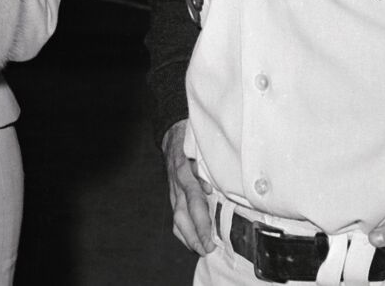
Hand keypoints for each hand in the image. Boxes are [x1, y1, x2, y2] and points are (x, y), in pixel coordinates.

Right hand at [163, 120, 215, 254]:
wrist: (173, 134)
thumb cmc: (192, 140)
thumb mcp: (201, 147)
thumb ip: (206, 166)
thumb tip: (211, 189)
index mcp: (184, 172)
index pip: (194, 202)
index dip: (201, 223)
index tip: (209, 240)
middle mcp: (177, 184)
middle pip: (182, 216)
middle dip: (195, 236)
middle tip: (207, 250)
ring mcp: (173, 190)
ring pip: (177, 218)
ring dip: (188, 237)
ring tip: (201, 250)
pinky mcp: (173, 194)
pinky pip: (175, 215)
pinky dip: (183, 231)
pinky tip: (192, 241)